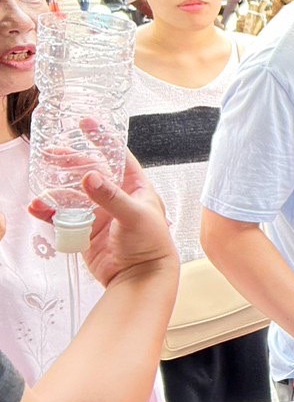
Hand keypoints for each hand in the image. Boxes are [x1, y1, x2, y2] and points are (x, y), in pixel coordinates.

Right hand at [29, 151, 176, 288]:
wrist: (140, 278)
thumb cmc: (150, 245)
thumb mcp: (134, 216)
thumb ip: (111, 197)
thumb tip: (89, 177)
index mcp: (135, 187)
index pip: (118, 156)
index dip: (102, 139)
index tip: (86, 123)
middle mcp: (116, 197)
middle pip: (89, 172)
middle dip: (69, 161)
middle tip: (49, 153)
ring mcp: (98, 213)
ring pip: (71, 194)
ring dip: (55, 188)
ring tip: (40, 185)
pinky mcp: (84, 230)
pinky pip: (62, 216)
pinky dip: (48, 212)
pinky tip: (36, 208)